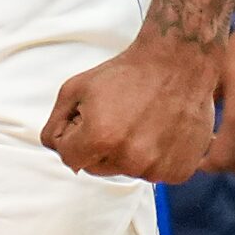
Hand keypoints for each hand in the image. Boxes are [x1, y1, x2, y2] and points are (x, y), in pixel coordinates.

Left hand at [44, 34, 219, 183]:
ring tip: (144, 121)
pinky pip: (156, 174)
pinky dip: (157, 157)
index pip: (70, 159)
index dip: (76, 136)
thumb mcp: (75, 88)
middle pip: (98, 168)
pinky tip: (162, 130)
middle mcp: (129, 158)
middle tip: (121, 117)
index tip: (93, 118)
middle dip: (102, 147)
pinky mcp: (179, 171)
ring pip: (127, 171)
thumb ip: (54, 125)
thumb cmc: (128, 72)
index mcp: (100, 138)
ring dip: (131, 152)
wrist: (179, 61)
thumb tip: (58, 151)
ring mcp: (157, 167)